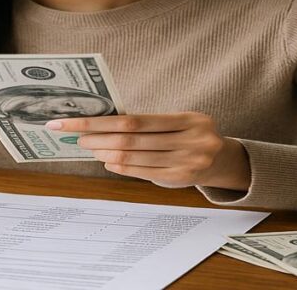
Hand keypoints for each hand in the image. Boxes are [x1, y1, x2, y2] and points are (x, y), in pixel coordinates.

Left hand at [46, 112, 250, 190]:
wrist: (221, 159)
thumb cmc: (188, 135)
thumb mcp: (175, 122)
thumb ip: (145, 124)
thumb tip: (101, 124)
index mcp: (188, 118)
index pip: (133, 119)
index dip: (100, 121)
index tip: (74, 121)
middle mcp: (191, 140)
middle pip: (131, 139)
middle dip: (98, 137)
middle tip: (76, 136)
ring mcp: (188, 161)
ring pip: (135, 157)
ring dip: (106, 152)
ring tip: (90, 148)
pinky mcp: (182, 178)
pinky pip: (143, 172)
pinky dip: (122, 167)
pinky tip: (108, 161)